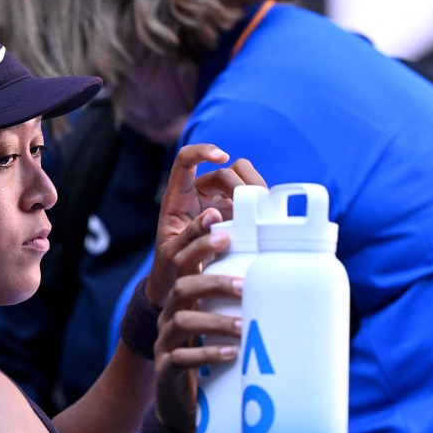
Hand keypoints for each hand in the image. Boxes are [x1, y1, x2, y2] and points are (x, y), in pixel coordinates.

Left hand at [144, 144, 265, 307]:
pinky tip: (262, 218)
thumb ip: (190, 236)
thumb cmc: (170, 266)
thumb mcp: (174, 254)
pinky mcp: (233, 215)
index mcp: (177, 197)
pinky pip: (249, 201)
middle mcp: (198, 195)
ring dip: (252, 194)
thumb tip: (214, 216)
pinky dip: (258, 205)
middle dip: (237, 184)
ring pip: (240, 184)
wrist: (180, 281)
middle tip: (248, 204)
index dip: (203, 151)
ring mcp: (217, 204)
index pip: (186, 160)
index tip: (223, 157)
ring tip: (258, 212)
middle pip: (222, 173)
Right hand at [152, 228, 244, 432]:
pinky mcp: (166, 370)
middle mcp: (170, 316)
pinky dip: (206, 354)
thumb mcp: (224, 329)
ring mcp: (165, 343)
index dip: (198, 244)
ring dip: (215, 321)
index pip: (184, 263)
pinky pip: (180, 358)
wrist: (182, 405)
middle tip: (244, 286)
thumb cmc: (212, 359)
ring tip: (243, 327)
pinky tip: (230, 355)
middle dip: (213, 282)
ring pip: (181, 321)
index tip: (221, 229)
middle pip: (181, 287)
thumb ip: (244, 308)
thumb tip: (293, 292)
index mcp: (185, 301)